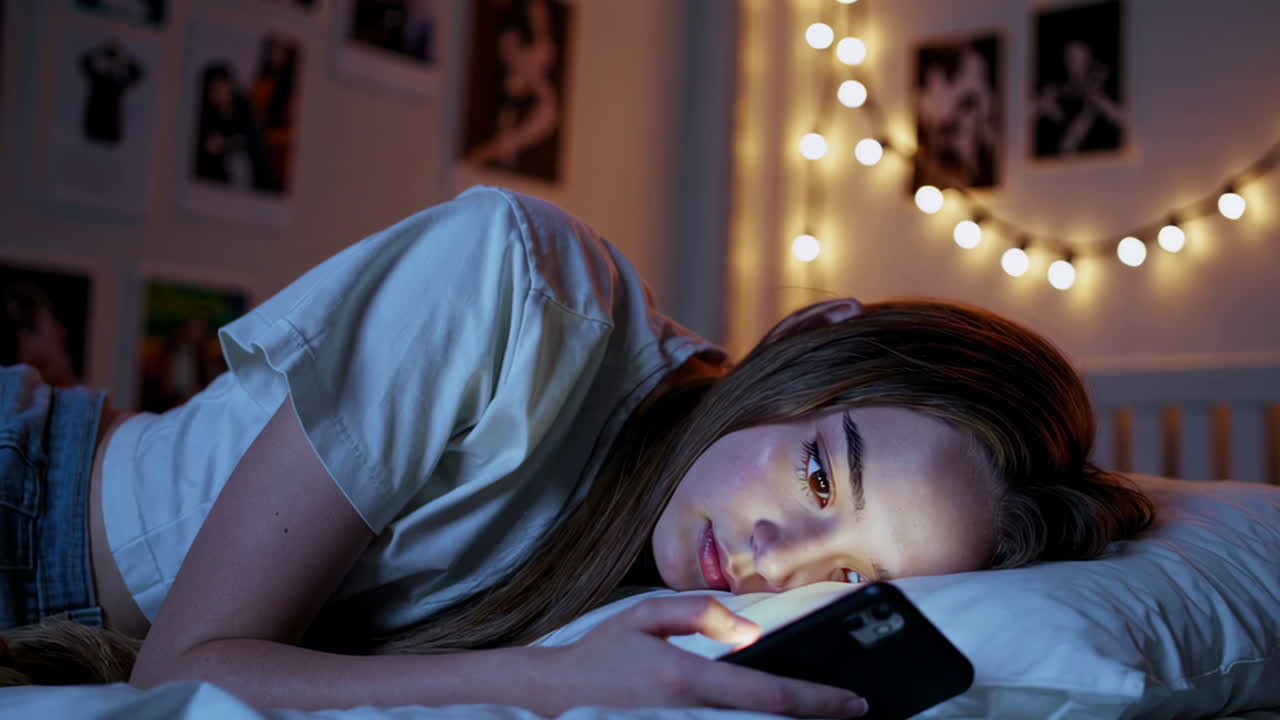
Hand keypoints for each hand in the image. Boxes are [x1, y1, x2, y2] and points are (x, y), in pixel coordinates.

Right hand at [541, 596, 868, 717]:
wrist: (553, 697)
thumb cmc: (600, 656)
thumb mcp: (645, 615)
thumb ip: (700, 614)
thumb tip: (749, 631)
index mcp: (685, 677)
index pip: (765, 692)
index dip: (815, 700)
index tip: (851, 703)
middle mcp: (688, 713)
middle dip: (811, 718)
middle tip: (850, 713)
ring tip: (819, 715)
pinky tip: (773, 716)